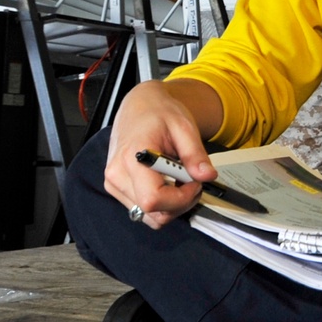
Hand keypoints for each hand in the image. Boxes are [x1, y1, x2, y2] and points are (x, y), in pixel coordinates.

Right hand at [103, 79, 220, 228]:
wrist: (139, 105)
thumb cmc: (158, 112)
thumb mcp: (184, 127)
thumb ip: (195, 154)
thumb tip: (207, 176)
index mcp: (132, 157)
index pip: (154, 199)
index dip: (180, 198)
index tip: (195, 183)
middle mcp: (117, 174)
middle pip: (152, 213)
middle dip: (180, 204)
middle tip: (192, 181)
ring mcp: (114, 184)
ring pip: (148, 216)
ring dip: (172, 206)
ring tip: (180, 180)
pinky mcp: (117, 188)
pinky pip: (143, 210)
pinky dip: (161, 204)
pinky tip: (168, 183)